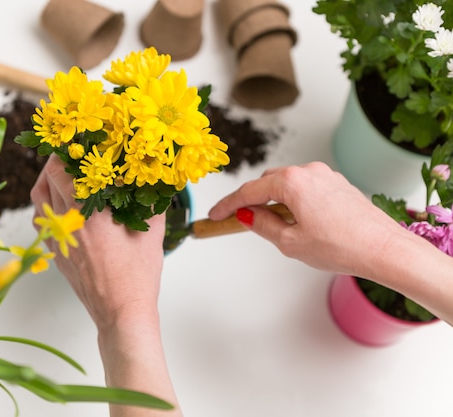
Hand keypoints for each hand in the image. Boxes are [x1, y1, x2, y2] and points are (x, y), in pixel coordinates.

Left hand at [30, 155, 165, 330]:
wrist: (121, 312)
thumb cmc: (137, 277)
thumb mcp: (152, 234)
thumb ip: (151, 202)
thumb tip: (155, 180)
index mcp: (90, 215)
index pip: (62, 173)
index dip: (63, 153)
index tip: (73, 143)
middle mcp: (69, 225)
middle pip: (46, 182)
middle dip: (54, 163)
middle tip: (68, 154)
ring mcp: (59, 241)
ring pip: (38, 202)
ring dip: (45, 183)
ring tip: (59, 174)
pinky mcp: (58, 254)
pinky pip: (42, 223)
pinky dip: (46, 206)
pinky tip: (60, 205)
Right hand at [208, 162, 401, 275]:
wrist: (384, 249)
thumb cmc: (342, 246)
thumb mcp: (290, 242)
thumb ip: (262, 225)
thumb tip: (247, 216)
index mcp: (292, 182)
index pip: (249, 192)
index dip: (228, 205)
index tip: (215, 215)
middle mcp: (308, 171)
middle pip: (267, 182)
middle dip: (252, 200)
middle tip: (239, 221)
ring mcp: (326, 175)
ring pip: (287, 183)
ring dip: (274, 200)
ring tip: (272, 226)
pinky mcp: (338, 184)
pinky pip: (306, 187)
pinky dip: (293, 199)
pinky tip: (297, 221)